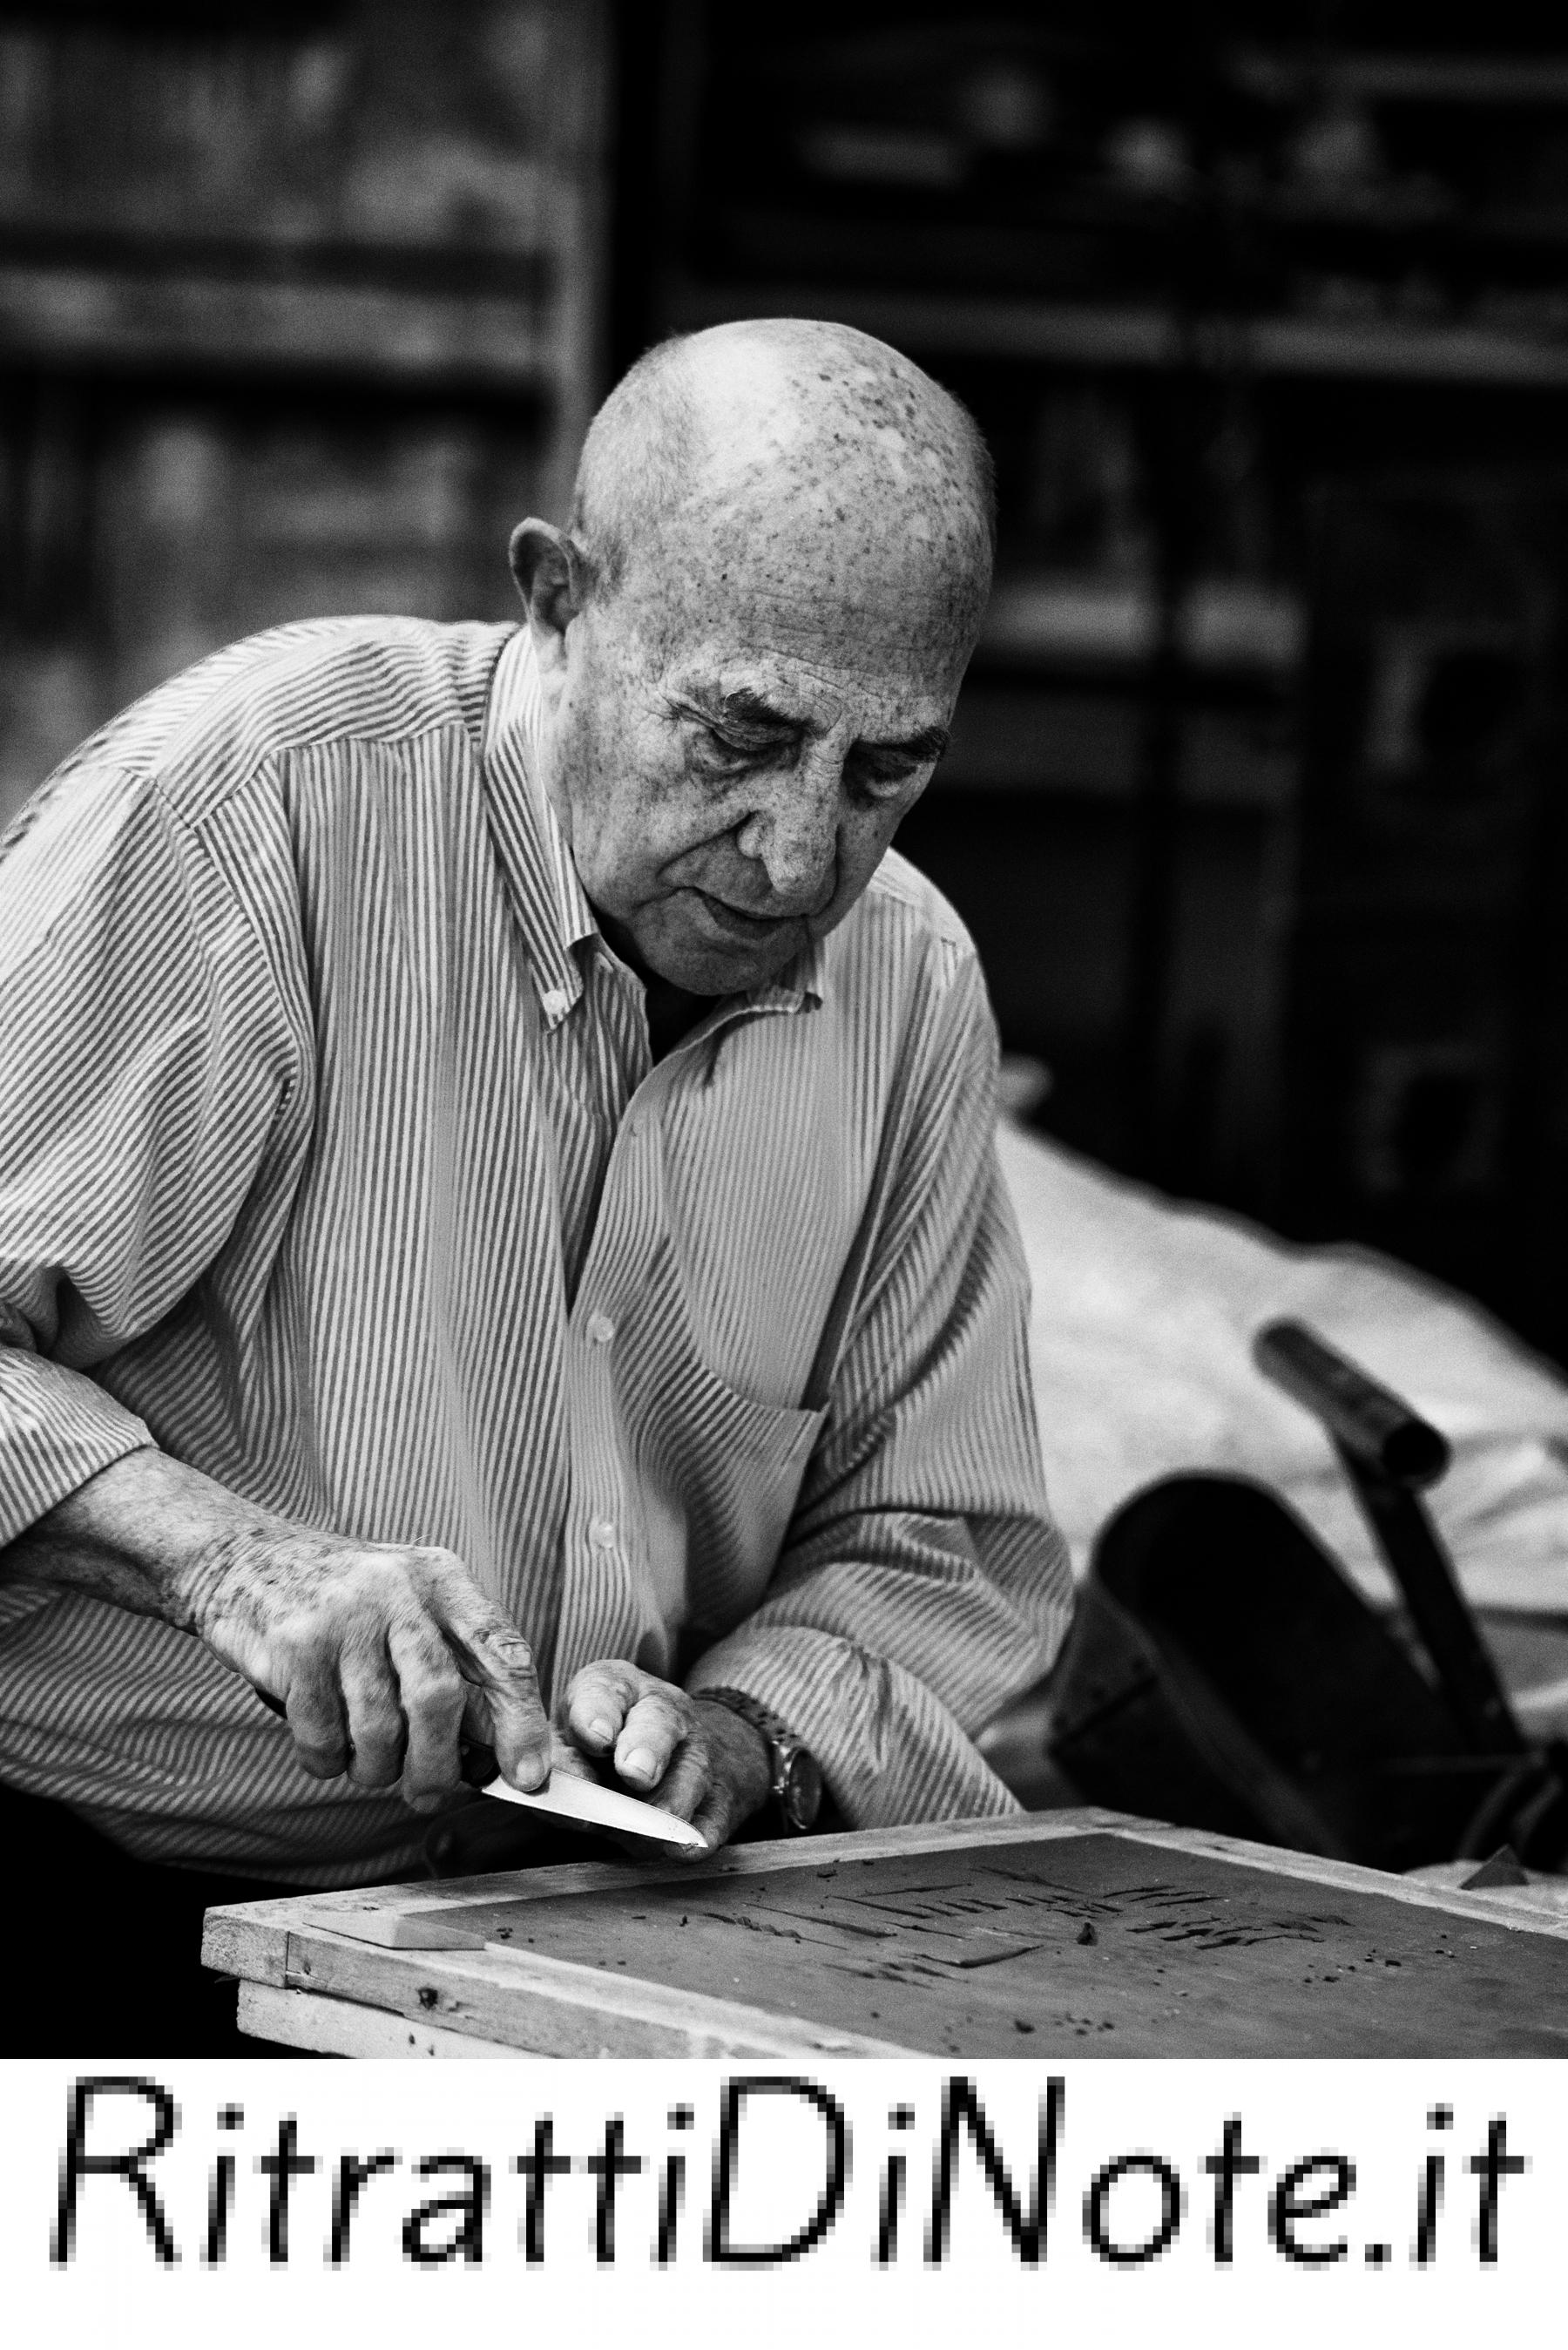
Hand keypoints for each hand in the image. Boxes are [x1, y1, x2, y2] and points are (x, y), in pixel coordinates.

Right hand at [184, 1525, 551, 1810]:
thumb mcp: (408, 1610)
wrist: (242, 1559)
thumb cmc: (343, 1605)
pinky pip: (323, 1738)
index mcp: (442, 1579)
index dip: (521, 1720)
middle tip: (429, 1795)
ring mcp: (342, 1615)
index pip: (501, 1652)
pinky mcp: (294, 1646)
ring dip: (375, 1768)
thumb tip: (495, 1757)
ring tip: (364, 1759)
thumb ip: (454, 1669)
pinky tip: (322, 1742)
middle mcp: (397, 1589)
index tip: (528, 1776)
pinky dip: (327, 1761)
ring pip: (378, 1729)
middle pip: (437, 1697)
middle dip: (438, 1764)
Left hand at [557, 1659, 771, 1856]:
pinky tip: (684, 1849)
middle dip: (645, 1747)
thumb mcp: (572, 1739)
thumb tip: (540, 1788)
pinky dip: (699, 1835)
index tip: (593, 1737)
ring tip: (653, 1829)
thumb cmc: (604, 1747)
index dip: (596, 1714)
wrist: (672, 1755)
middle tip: (633, 1773)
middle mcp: (661, 1712)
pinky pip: (714, 1815)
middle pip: (659, 1723)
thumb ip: (559, 1761)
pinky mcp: (717, 1796)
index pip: (604, 1691)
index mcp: (616, 1688)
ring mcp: (697, 1753)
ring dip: (671, 1800)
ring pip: (691, 1771)